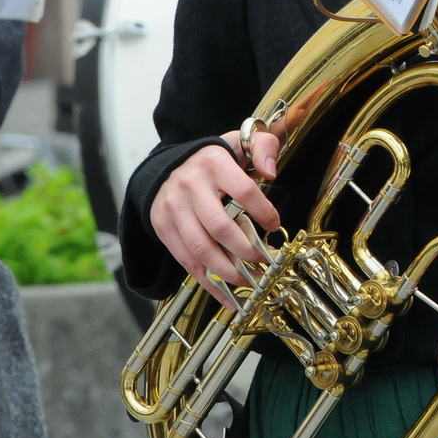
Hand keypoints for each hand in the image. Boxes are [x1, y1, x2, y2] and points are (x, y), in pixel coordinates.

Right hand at [150, 125, 283, 306]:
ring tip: (250, 281)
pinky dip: (208, 283)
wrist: (169, 165)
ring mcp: (173, 209)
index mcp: (213, 164)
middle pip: (219, 227)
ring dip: (228, 271)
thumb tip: (271, 171)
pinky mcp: (163, 227)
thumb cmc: (213, 160)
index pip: (243, 191)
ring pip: (201, 249)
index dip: (263, 212)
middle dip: (245, 250)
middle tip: (264, 261)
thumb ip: (262, 148)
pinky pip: (186, 261)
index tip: (275, 226)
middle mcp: (189, 186)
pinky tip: (228, 295)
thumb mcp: (239, 142)